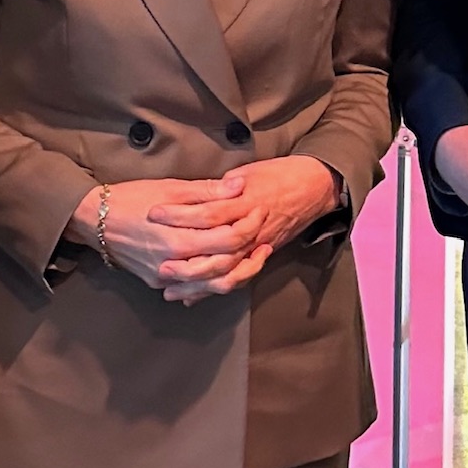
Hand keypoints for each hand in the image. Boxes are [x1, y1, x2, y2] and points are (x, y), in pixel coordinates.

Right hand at [65, 177, 261, 298]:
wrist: (95, 220)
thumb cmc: (131, 199)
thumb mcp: (170, 189)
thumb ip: (206, 192)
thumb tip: (238, 187)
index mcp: (178, 239)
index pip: (228, 239)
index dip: (250, 225)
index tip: (261, 211)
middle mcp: (174, 265)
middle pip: (226, 267)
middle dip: (250, 250)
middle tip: (264, 233)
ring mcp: (165, 278)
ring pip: (213, 285)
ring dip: (237, 271)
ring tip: (253, 254)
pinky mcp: (158, 283)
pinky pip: (193, 287)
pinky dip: (213, 279)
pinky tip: (227, 265)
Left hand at [147, 156, 342, 301]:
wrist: (313, 187)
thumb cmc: (278, 175)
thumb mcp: (246, 172)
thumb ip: (219, 187)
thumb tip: (193, 194)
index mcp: (243, 204)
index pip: (207, 213)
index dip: (179, 215)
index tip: (154, 214)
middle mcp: (249, 231)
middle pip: (215, 255)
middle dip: (186, 265)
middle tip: (158, 266)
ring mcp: (255, 247)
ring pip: (224, 274)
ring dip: (196, 285)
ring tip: (169, 288)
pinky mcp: (259, 255)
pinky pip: (235, 278)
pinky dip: (213, 289)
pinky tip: (191, 294)